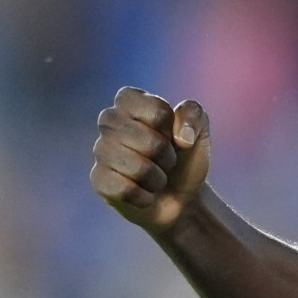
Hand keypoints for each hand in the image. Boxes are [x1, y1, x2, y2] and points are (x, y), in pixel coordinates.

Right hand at [90, 87, 211, 233]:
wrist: (179, 197)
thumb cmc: (184, 157)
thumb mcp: (199, 130)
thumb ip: (194, 115)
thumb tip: (181, 137)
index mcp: (131, 100)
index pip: (157, 110)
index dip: (172, 129)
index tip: (171, 135)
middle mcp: (110, 120)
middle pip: (148, 141)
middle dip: (167, 157)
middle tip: (166, 160)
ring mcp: (100, 149)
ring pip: (138, 168)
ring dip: (158, 179)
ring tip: (155, 177)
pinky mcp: (98, 178)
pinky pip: (125, 190)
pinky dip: (145, 197)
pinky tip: (143, 194)